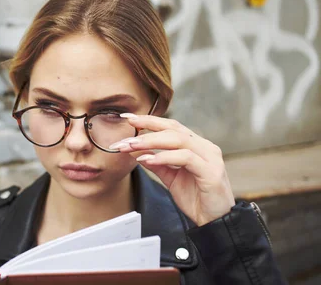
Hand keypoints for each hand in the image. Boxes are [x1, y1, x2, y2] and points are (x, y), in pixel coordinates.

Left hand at [109, 114, 234, 225]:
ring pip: (178, 140)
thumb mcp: (171, 178)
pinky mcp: (211, 172)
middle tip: (125, 131)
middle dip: (147, 126)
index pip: (171, 126)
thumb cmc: (196, 199)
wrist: (215, 222)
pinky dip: (164, 157)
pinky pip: (185, 158)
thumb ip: (157, 163)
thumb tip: (136, 151)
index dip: (149, 120)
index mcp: (197, 146)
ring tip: (131, 146)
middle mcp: (205, 147)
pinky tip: (148, 160)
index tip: (128, 118)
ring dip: (151, 141)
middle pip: (173, 128)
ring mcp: (210, 158)